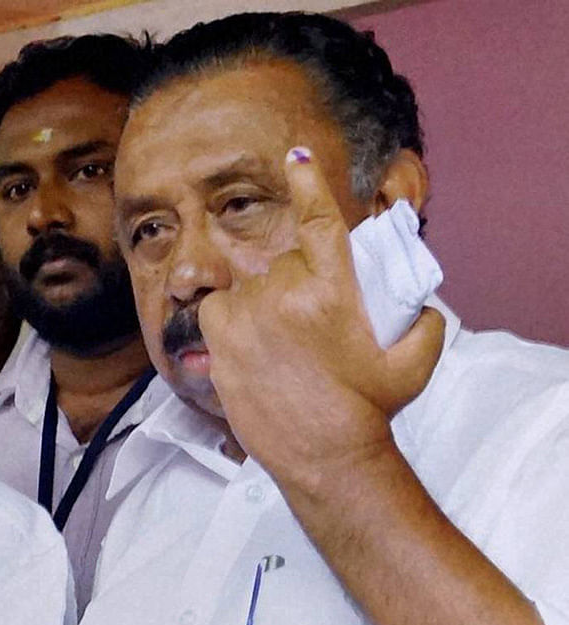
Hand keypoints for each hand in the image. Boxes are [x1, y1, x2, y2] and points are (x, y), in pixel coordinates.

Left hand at [199, 145, 443, 480]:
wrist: (325, 456)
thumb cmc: (370, 409)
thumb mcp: (414, 359)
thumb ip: (422, 318)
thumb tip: (415, 298)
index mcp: (333, 290)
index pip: (318, 222)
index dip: (306, 183)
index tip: (294, 155)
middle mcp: (285, 295)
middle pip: (282, 263)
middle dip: (294, 282)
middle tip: (309, 328)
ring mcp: (247, 319)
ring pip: (246, 286)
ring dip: (259, 301)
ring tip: (280, 342)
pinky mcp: (220, 344)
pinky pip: (215, 309)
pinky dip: (228, 317)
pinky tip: (247, 341)